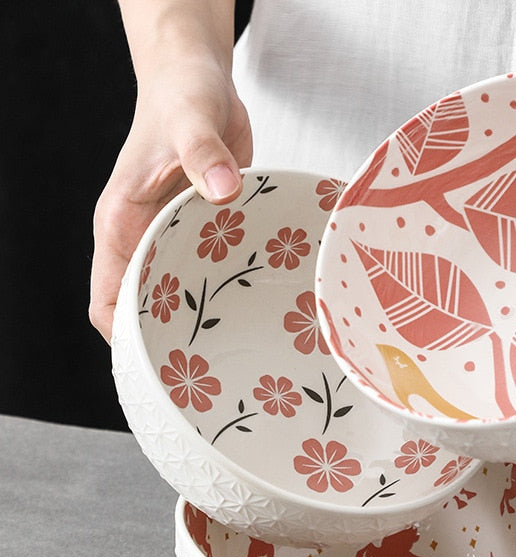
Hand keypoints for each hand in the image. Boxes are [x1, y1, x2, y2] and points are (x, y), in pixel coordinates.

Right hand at [90, 18, 251, 341]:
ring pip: (178, 297)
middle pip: (145, 311)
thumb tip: (221, 189)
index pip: (107, 303)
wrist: (199, 81)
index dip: (126, 340)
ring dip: (205, 320)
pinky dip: (228, 292)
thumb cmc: (183, 96)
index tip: (163, 364)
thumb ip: (204, 152)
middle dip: (173, 342)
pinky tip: (260, 307)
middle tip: (216, 369)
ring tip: (242, 349)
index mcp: (121, 225)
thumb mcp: (191, 119)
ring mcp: (172, 240)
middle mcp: (143, 240)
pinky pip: (209, 274)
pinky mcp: (201, 234)